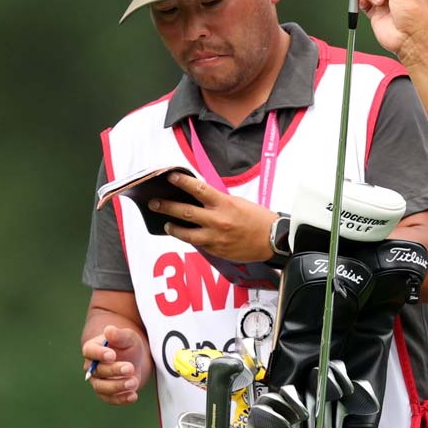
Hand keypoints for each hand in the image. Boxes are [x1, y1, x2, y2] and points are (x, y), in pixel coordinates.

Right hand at [83, 324, 149, 405]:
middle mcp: (92, 367)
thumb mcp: (128, 337)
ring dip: (118, 386)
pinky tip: (133, 396)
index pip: (90, 351)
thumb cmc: (127, 346)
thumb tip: (109, 330)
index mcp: (93, 349)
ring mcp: (98, 381)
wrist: (134, 360)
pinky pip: (110, 399)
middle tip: (130, 367)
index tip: (112, 355)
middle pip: (98, 371)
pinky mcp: (107, 394)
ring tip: (133, 382)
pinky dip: (121, 399)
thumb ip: (119, 335)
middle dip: (114, 370)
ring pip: (102, 387)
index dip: (99, 354)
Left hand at [149, 172, 274, 260]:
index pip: (197, 189)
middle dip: (166, 206)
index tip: (169, 177)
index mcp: (224, 204)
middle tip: (154, 203)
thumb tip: (199, 198)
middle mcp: (218, 220)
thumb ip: (217, 201)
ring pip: (186, 234)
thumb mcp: (238, 202)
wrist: (273, 240)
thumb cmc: (258, 219)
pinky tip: (186, 235)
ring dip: (173, 228)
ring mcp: (216, 238)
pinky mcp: (217, 250)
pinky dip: (191, 239)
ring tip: (166, 225)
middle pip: (184, 212)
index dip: (181, 182)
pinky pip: (198, 244)